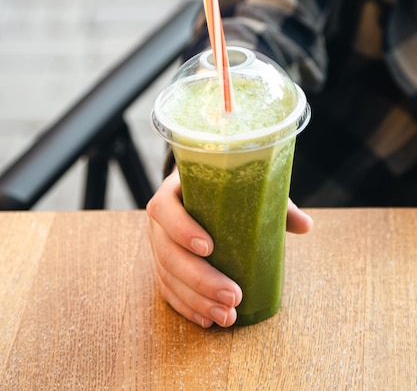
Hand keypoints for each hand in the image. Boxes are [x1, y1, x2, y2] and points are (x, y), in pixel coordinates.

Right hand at [146, 168, 312, 327]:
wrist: (202, 192)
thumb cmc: (225, 188)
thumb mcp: (246, 187)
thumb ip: (273, 203)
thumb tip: (306, 225)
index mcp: (172, 192)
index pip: (165, 209)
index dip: (182, 229)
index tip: (209, 247)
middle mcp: (159, 221)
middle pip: (168, 253)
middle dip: (200, 280)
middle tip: (233, 296)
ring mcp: (158, 246)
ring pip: (168, 277)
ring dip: (197, 300)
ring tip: (227, 316)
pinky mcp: (163, 267)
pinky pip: (168, 291)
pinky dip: (188, 307)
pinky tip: (208, 320)